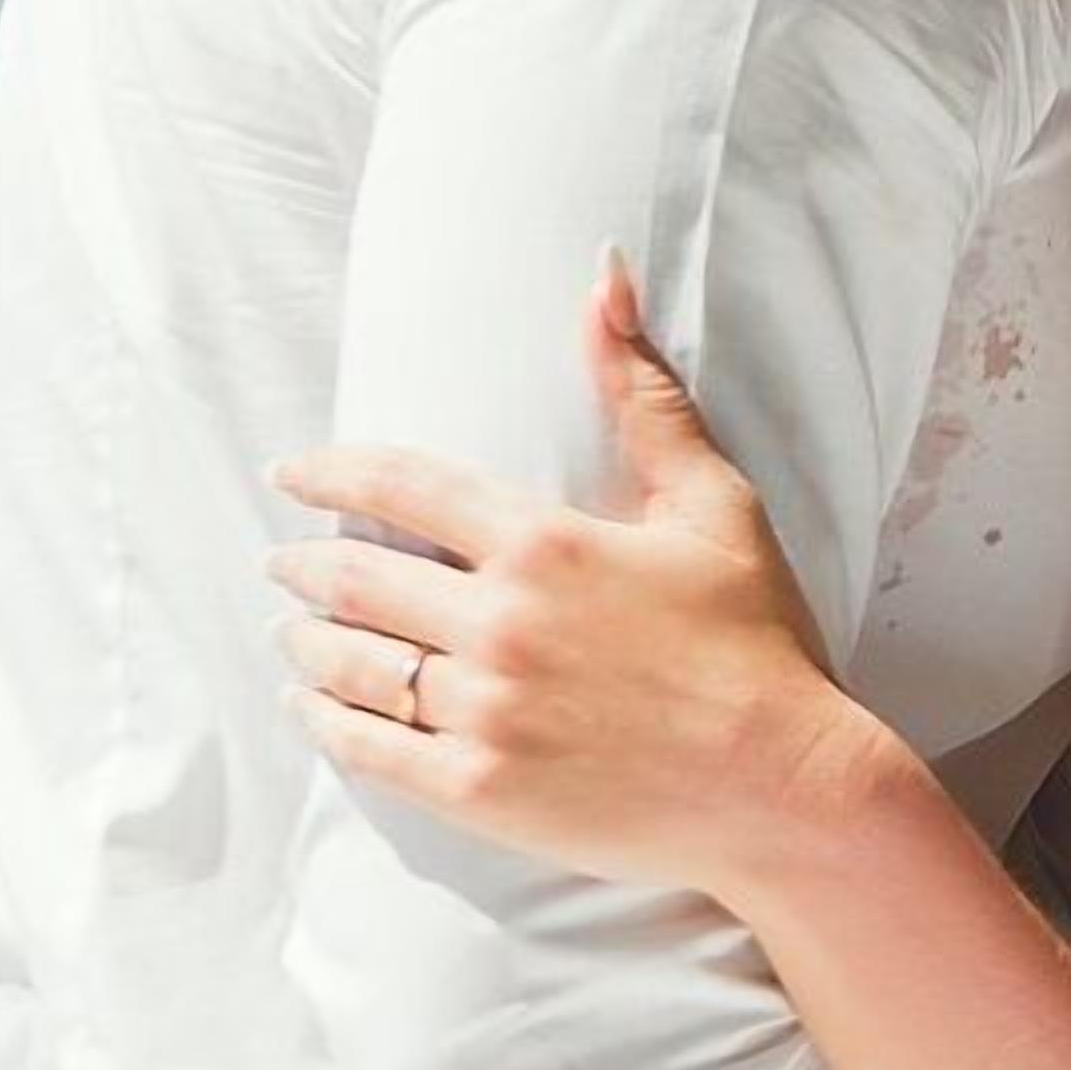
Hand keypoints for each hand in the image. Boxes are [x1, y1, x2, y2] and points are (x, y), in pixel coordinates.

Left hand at [270, 262, 847, 890]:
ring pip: (351, 665)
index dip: (332, 472)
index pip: (401, 485)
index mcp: (545, 544)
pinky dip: (326, 726)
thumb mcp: (715, 504)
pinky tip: (310, 710)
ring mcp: (485, 711)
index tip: (293, 474)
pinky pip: (370, 751)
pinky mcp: (482, 790)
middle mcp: (500, 623)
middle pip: (357, 579)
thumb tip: (603, 280)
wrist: (787, 788)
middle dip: (305, 564)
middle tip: (284, 561)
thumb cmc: (758, 644)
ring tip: (291, 636)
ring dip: (306, 643)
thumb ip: (643, 395)